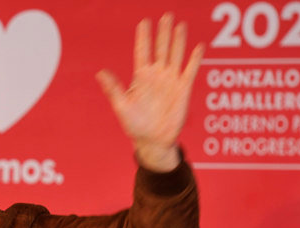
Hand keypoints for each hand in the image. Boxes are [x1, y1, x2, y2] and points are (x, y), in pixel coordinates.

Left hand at [96, 13, 204, 171]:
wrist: (153, 141)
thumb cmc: (134, 125)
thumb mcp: (121, 106)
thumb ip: (113, 89)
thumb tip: (100, 73)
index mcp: (140, 78)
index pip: (142, 53)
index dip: (143, 38)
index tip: (144, 22)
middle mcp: (156, 76)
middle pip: (160, 49)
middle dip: (162, 33)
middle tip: (166, 16)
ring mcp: (170, 81)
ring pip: (175, 55)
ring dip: (178, 40)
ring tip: (179, 24)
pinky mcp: (183, 90)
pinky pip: (190, 71)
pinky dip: (194, 59)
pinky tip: (199, 47)